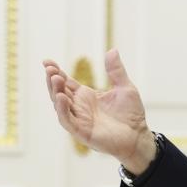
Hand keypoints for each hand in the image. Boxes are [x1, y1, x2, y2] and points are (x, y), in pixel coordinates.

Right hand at [43, 49, 156, 173]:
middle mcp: (79, 107)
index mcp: (86, 96)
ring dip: (55, 92)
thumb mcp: (125, 88)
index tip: (47, 61)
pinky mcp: (82, 132)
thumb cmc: (131, 115)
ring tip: (55, 78)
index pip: (66, 82)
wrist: (138, 136)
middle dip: (53, 80)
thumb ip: (116, 71)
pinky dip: (62, 110)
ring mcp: (79, 120)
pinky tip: (61, 98)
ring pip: (60, 106)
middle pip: (59, 92)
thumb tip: (112, 50)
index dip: (56, 72)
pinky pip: (67, 121)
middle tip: (49, 68)